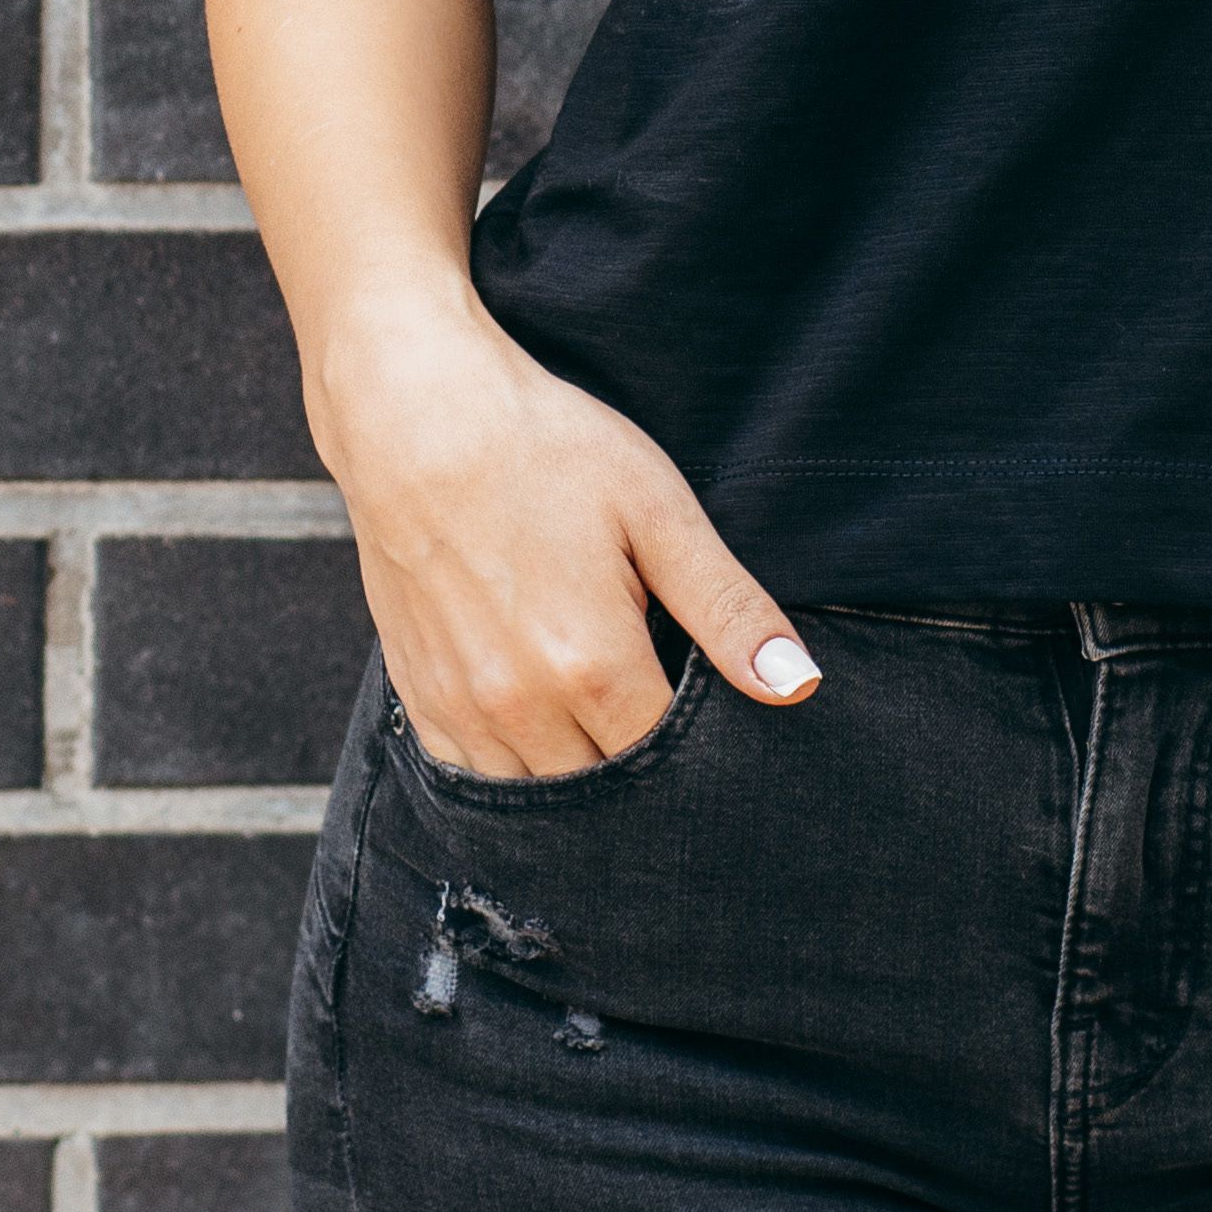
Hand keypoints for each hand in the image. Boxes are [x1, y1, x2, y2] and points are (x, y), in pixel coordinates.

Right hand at [311, 303, 823, 778]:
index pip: (668, 763)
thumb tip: (797, 684)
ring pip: (538, 795)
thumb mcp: (656, 512)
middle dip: (640, 767)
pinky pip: (476, 776)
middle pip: (605, 793)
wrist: (415, 416)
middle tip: (653, 703)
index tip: (707, 713)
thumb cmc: (544, 450)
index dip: (699, 750)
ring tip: (599, 711)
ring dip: (577, 771)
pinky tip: (538, 715)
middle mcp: (521, 707)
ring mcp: (463, 709)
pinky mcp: (420, 698)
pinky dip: (514, 764)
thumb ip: (727, 609)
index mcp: (593, 666)